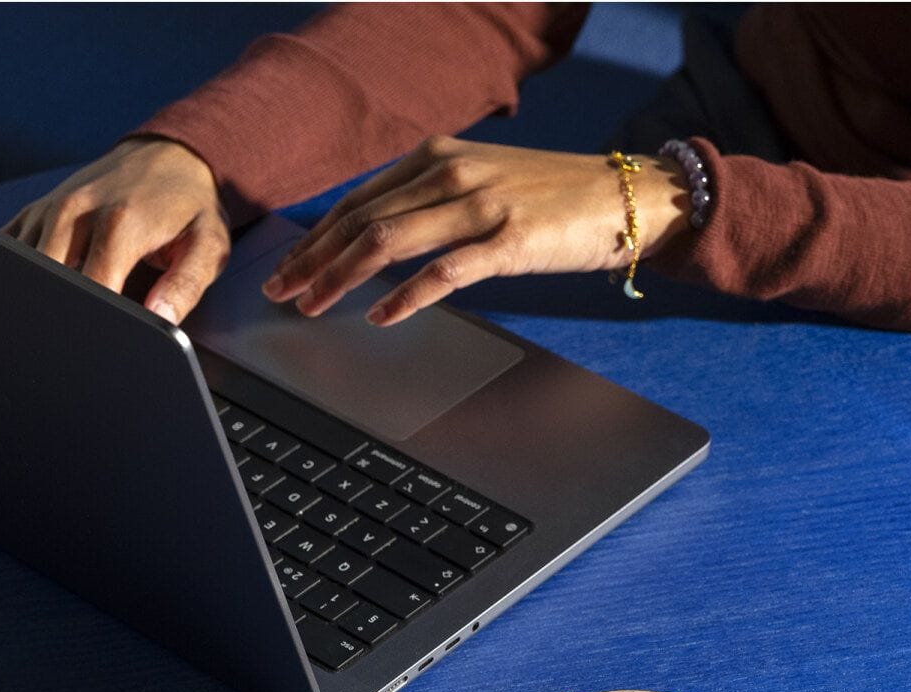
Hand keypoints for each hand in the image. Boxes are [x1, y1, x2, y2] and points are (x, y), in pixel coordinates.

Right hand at [3, 137, 226, 322]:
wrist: (168, 156)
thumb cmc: (189, 206)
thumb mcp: (208, 245)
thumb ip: (185, 286)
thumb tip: (160, 321)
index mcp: (118, 223)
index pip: (90, 291)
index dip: (96, 324)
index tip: (106, 340)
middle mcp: (74, 211)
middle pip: (48, 282)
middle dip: (62, 314)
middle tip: (81, 334)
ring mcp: (49, 208)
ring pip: (22, 269)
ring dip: (38, 295)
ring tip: (63, 312)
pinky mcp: (35, 210)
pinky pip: (9, 250)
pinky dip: (18, 273)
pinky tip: (39, 288)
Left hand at [263, 136, 690, 325]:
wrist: (627, 195)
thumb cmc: (555, 196)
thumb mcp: (483, 181)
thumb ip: (432, 200)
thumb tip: (376, 236)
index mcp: (440, 156)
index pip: (359, 199)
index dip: (316, 236)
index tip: (288, 266)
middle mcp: (454, 172)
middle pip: (362, 220)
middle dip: (314, 259)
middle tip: (282, 291)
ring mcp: (482, 204)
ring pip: (389, 241)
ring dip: (342, 277)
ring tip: (314, 305)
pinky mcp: (511, 239)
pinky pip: (444, 271)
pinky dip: (404, 296)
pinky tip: (381, 316)